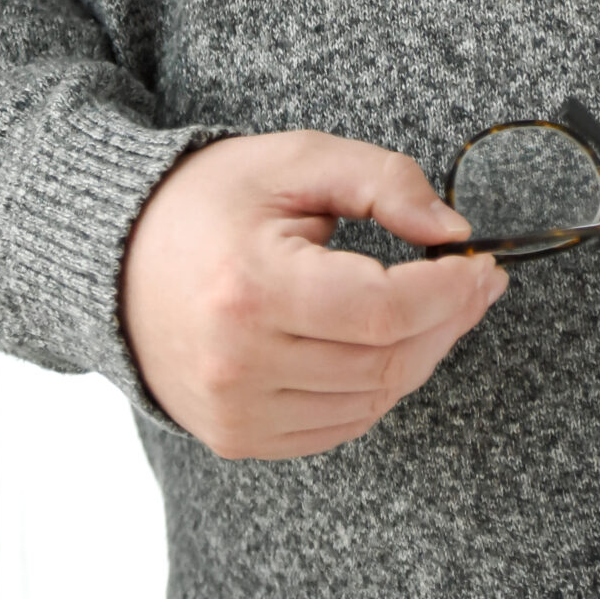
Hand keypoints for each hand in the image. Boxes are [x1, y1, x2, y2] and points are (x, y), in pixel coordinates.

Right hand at [120, 130, 506, 458]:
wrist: (116, 258)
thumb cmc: (208, 200)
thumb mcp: (297, 160)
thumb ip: (383, 182)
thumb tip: (453, 229)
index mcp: (252, 290)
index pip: (384, 311)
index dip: (450, 291)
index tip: (483, 262)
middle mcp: (240, 365)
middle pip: (386, 362)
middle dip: (448, 320)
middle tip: (478, 280)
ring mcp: (237, 413)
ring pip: (371, 401)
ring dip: (422, 354)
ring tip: (442, 305)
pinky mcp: (238, 438)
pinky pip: (339, 427)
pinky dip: (380, 388)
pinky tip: (393, 344)